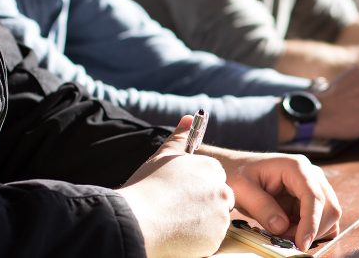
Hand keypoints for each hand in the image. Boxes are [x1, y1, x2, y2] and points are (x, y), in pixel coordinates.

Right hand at [117, 116, 234, 257]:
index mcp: (212, 170)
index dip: (196, 188)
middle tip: (177, 210)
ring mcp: (220, 217)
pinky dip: (197, 240)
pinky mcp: (215, 240)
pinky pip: (210, 240)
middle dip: (203, 205)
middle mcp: (221, 191)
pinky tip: (177, 235)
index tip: (180, 194)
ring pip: (215, 221)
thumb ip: (180, 137)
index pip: (214, 179)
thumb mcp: (163, 156)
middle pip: (219, 200)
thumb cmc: (147, 186)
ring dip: (200, 223)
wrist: (137, 219)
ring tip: (174, 222)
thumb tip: (189, 118)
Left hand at [208, 151, 340, 250]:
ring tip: (284, 234)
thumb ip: (262, 207)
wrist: (236, 169)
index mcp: (296, 167)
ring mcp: (314, 186)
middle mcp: (311, 175)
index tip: (301, 244)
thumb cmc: (238, 174)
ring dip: (312, 232)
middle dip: (312, 230)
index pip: (314, 197)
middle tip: (286, 241)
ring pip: (329, 215)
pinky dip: (311, 231)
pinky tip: (291, 231)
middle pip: (329, 207)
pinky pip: (321, 219)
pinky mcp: (310, 199)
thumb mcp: (242, 190)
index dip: (311, 223)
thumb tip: (282, 227)